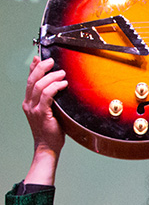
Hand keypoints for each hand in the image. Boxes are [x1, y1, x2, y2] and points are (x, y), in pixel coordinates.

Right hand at [23, 56, 67, 183]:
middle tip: (52, 62)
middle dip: (41, 68)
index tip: (39, 58)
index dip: (33, 68)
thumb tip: (60, 87)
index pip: (29, 81)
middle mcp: (28, 104)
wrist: (48, 147)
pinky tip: (63, 84)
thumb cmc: (51, 131)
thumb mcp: (50, 111)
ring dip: (51, 77)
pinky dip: (55, 87)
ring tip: (62, 73)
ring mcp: (34, 109)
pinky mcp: (42, 114)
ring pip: (39, 86)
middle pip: (32, 80)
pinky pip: (47, 96)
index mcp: (29, 102)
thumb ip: (51, 100)